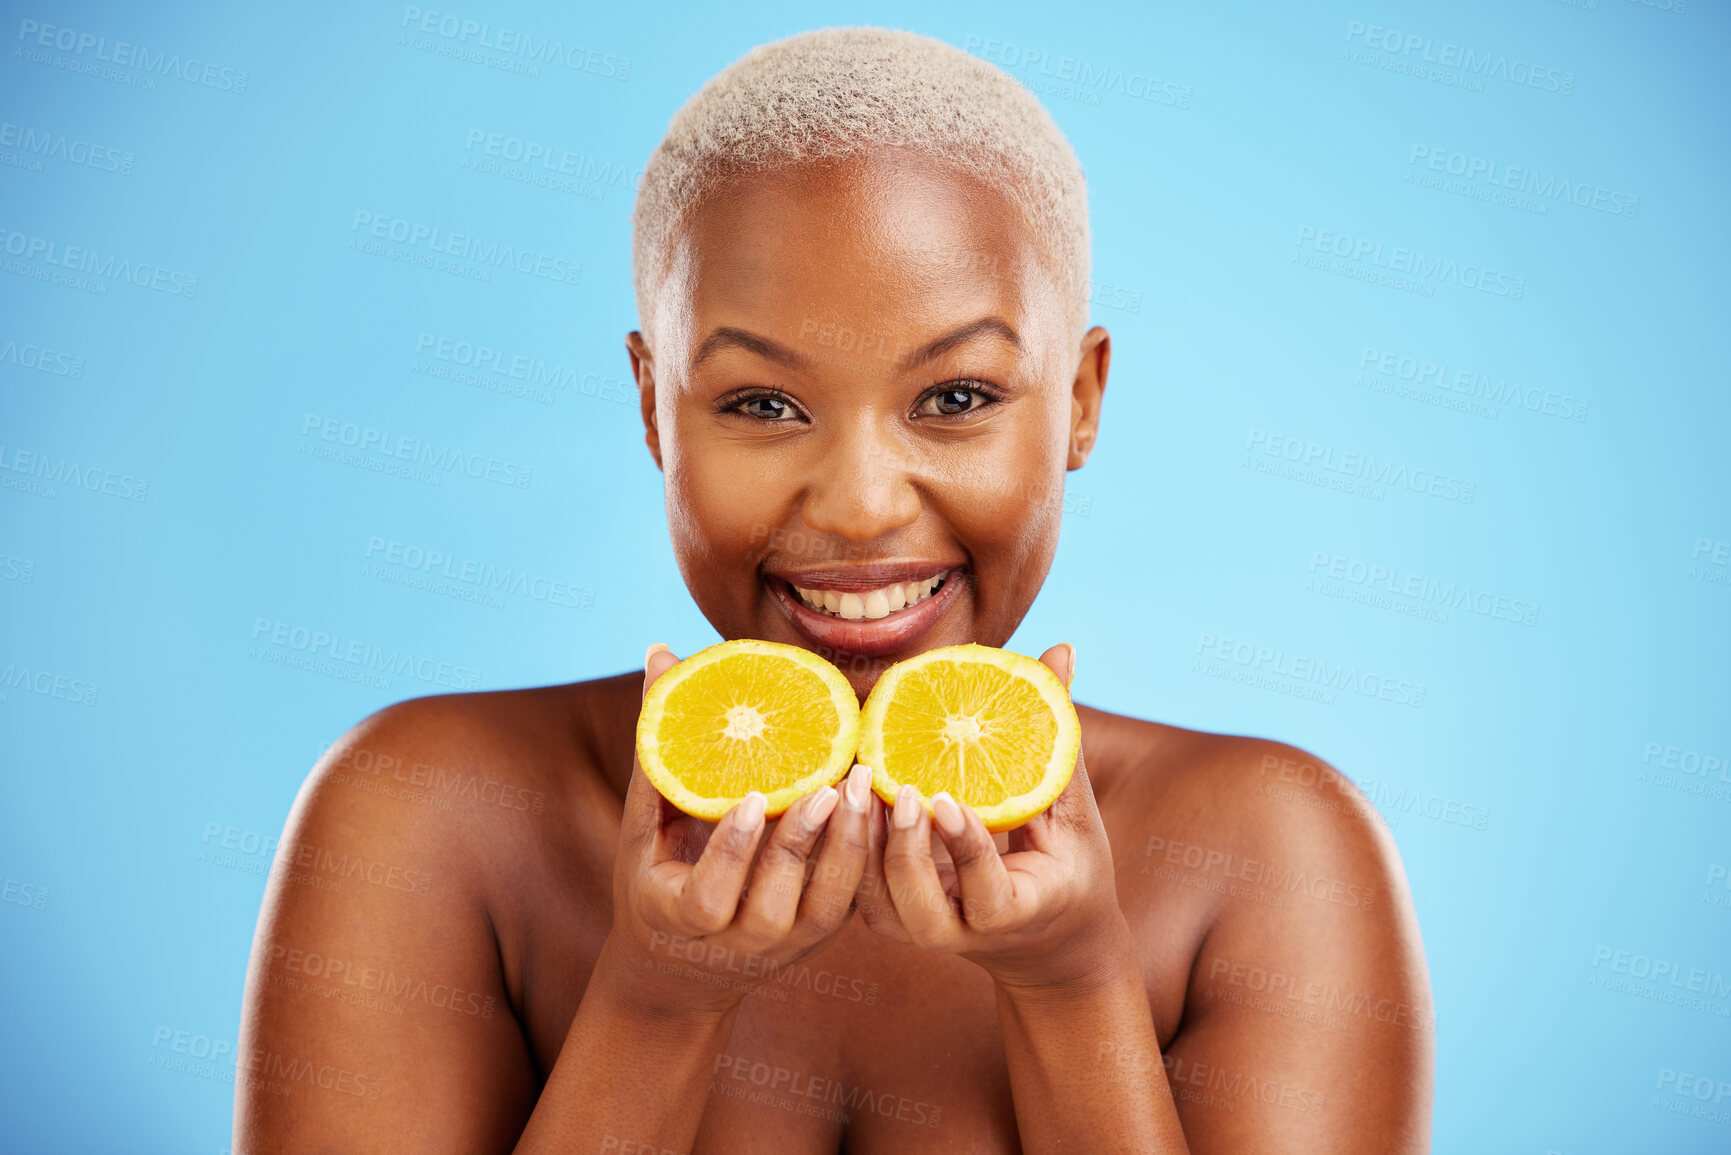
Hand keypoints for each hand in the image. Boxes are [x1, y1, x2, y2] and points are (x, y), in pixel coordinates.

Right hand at [599, 644, 875, 1016]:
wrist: (684, 971)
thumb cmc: (656, 880)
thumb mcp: (645, 825)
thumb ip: (659, 747)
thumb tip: (660, 651)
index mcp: (685, 918)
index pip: (710, 896)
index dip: (733, 850)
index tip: (753, 798)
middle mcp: (741, 940)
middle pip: (779, 898)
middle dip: (806, 840)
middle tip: (832, 783)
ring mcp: (788, 941)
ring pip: (829, 900)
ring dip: (850, 843)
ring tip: (863, 784)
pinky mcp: (823, 932)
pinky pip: (853, 895)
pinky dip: (869, 852)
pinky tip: (881, 802)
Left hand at [856, 643, 1131, 990]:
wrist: (1045, 941)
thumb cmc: (1067, 867)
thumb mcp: (1074, 812)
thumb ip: (1056, 739)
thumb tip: (1061, 648)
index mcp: (1017, 912)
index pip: (986, 893)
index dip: (966, 850)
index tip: (949, 799)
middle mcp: (964, 934)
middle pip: (919, 908)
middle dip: (903, 848)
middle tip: (896, 785)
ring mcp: (923, 933)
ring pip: (879, 903)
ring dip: (863, 843)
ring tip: (859, 780)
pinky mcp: (892, 921)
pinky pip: (859, 890)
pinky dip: (848, 844)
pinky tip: (844, 793)